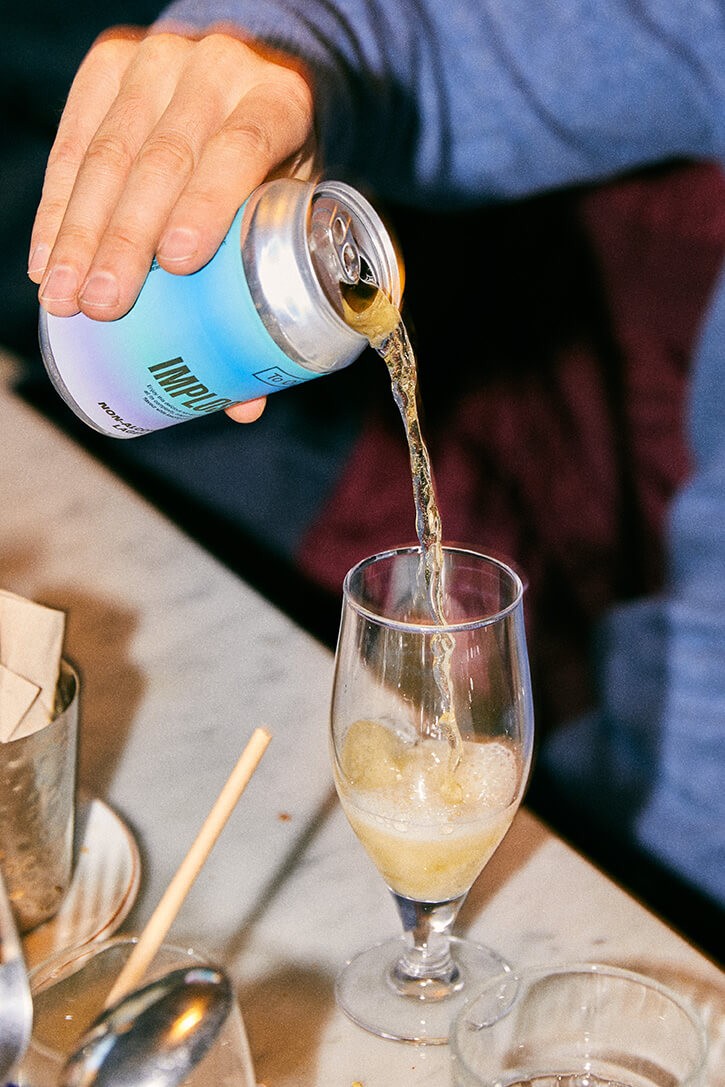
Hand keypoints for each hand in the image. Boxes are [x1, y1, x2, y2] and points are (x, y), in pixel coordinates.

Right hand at [28, 25, 316, 422]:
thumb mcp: (295, 207)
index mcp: (282, 99)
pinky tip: (43, 255)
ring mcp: (161, 59)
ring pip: (110, 150)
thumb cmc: (283, 163)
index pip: (242, 147)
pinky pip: (74, 136)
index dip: (208, 203)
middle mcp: (220, 67)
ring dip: (79, 230)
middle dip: (126, 237)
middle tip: (103, 306)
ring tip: (61, 296)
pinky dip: (56, 203)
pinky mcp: (112, 62)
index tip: (174, 265)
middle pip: (164, 158)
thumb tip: (244, 406)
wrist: (257, 72)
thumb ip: (276, 291)